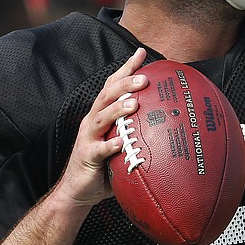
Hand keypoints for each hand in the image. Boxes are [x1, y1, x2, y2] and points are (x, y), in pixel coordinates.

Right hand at [55, 48, 148, 208]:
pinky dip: (109, 145)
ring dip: (117, 109)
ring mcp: (88, 138)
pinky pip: (99, 150)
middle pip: (106, 96)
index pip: (112, 86)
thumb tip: (168, 123)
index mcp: (100, 115)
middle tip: (144, 78)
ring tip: (134, 103)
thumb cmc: (103, 167)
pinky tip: (121, 142)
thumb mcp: (120, 144)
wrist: (77, 192)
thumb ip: (136, 132)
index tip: (141, 53)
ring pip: (100, 118)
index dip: (125, 68)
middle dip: (124, 84)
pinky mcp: (87, 157)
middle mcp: (92, 122)